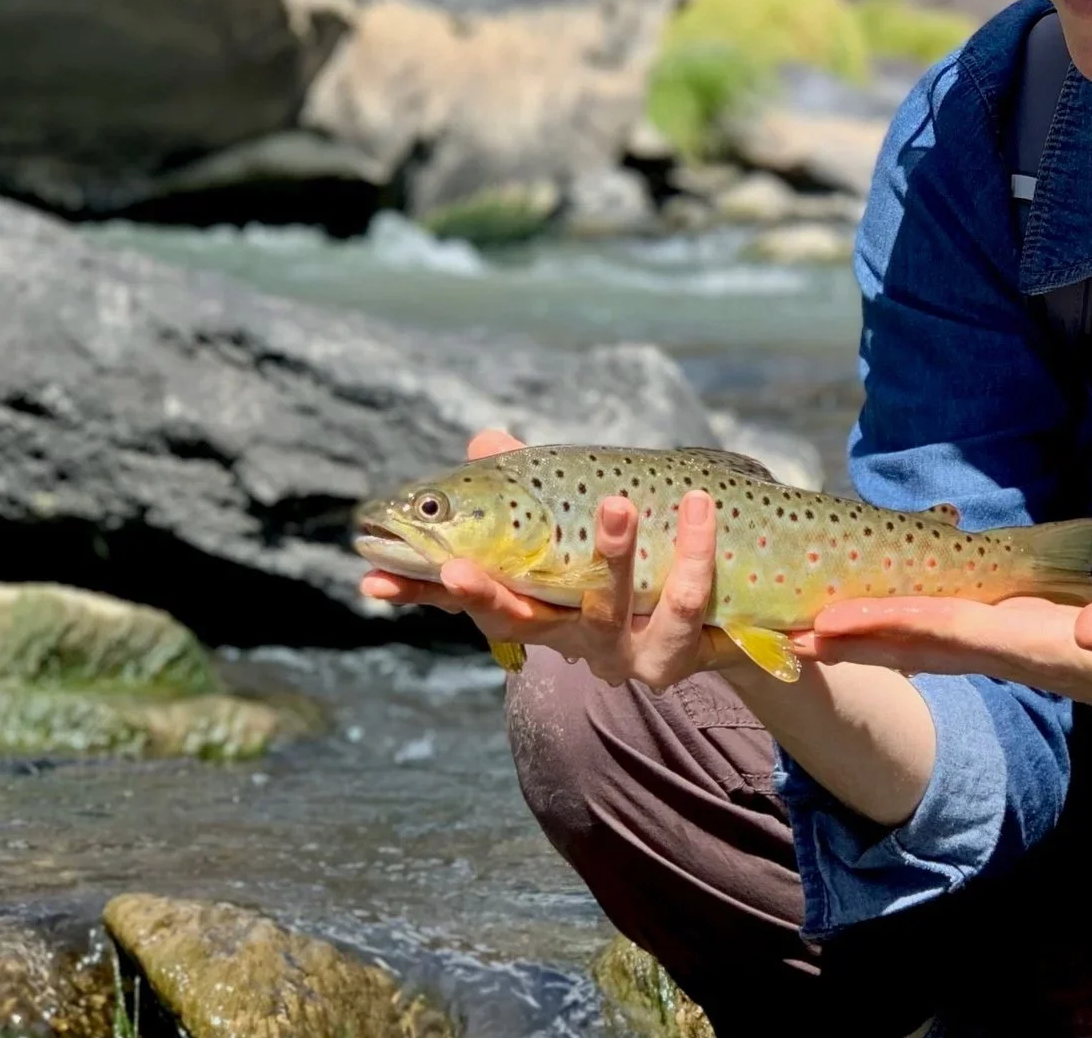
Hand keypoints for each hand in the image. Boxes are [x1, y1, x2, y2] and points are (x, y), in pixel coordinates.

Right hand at [357, 429, 729, 688]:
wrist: (720, 627)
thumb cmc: (632, 569)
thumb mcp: (579, 524)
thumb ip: (532, 484)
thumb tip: (484, 438)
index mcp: (534, 603)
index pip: (463, 600)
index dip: (416, 591)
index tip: (371, 580)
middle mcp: (565, 635)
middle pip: (518, 619)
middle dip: (484, 596)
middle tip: (458, 563)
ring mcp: (619, 651)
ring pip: (607, 609)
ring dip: (610, 555)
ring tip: (618, 503)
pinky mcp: (674, 654)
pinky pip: (683, 601)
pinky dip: (694, 551)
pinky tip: (698, 505)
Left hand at [802, 594, 1091, 754]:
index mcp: (1037, 649)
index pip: (948, 632)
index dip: (890, 624)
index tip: (833, 621)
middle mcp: (1014, 651)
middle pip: (919, 642)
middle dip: (855, 636)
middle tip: (786, 629)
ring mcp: (1016, 648)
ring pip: (928, 640)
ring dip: (870, 634)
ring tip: (812, 627)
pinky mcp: (1024, 641)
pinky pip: (951, 632)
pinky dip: (907, 624)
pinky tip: (878, 620)